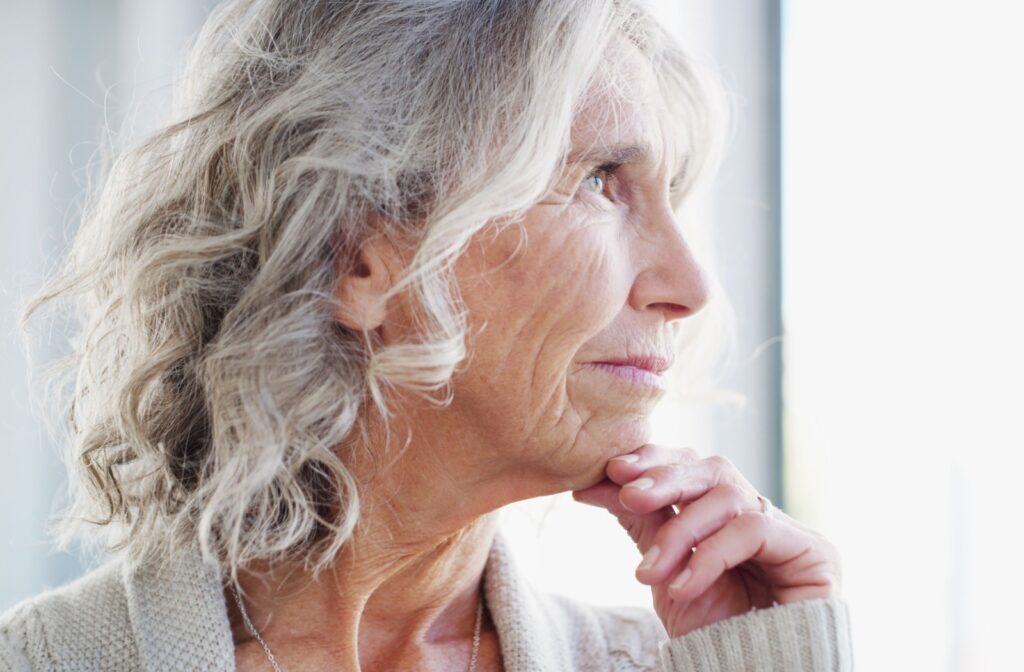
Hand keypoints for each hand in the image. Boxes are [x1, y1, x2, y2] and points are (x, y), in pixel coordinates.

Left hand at [571, 444, 842, 637]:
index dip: (656, 461)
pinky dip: (710, 555)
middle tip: (627, 493)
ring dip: (680, 530)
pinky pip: (754, 529)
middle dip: (666, 478)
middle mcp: (760, 515)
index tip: (611, 469)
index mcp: (726, 515)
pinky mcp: (815, 552)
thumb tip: (590, 483)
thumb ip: (641, 523)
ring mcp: (789, 530)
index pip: (694, 466)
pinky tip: (683, 586)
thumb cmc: (711, 632)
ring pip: (729, 495)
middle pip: (714, 468)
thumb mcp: (665, 570)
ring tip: (650, 572)